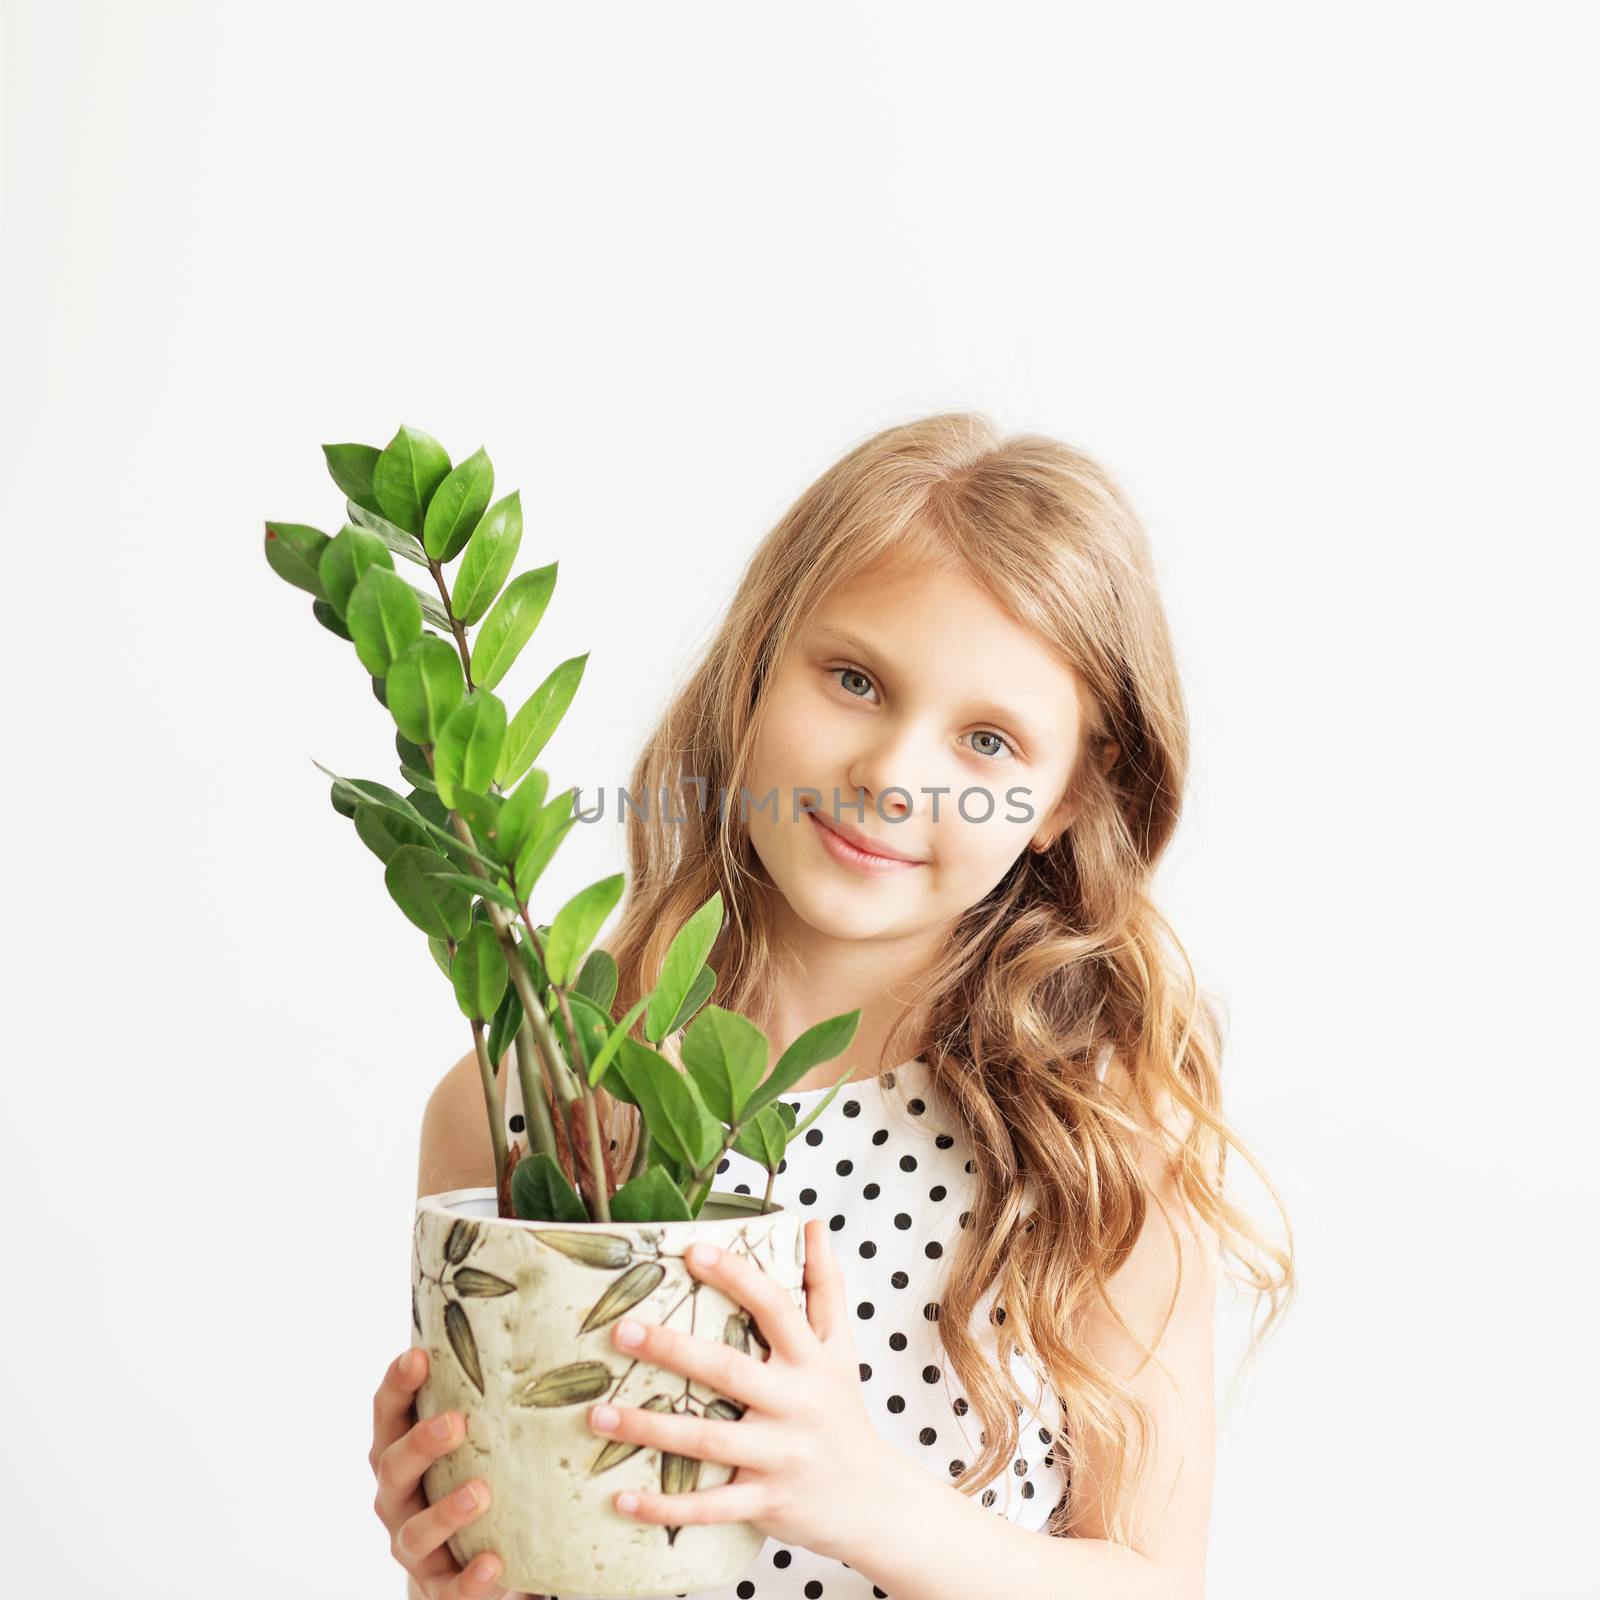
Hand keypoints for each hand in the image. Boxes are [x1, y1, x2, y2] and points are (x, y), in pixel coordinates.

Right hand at [370, 1346, 510, 1597]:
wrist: (469, 1560)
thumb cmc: (475, 1473)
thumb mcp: (472, 1437)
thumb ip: (485, 1397)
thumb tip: (540, 1329)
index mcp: (399, 1450)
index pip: (387, 1412)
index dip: (396, 1384)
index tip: (418, 1356)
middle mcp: (397, 1496)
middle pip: (392, 1466)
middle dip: (421, 1443)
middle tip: (455, 1423)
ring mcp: (413, 1544)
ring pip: (415, 1531)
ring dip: (445, 1511)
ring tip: (480, 1494)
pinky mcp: (437, 1586)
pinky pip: (448, 1588)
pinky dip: (469, 1578)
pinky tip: (494, 1563)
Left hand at [584, 1217, 900, 1561]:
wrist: (874, 1500)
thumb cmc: (844, 1412)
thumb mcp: (842, 1346)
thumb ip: (825, 1284)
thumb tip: (814, 1223)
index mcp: (811, 1361)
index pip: (775, 1307)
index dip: (736, 1276)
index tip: (692, 1251)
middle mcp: (796, 1404)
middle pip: (729, 1371)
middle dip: (672, 1350)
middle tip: (620, 1331)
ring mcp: (779, 1456)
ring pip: (708, 1441)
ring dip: (649, 1429)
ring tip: (597, 1415)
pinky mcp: (765, 1502)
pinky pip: (709, 1507)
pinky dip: (664, 1506)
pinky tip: (620, 1498)